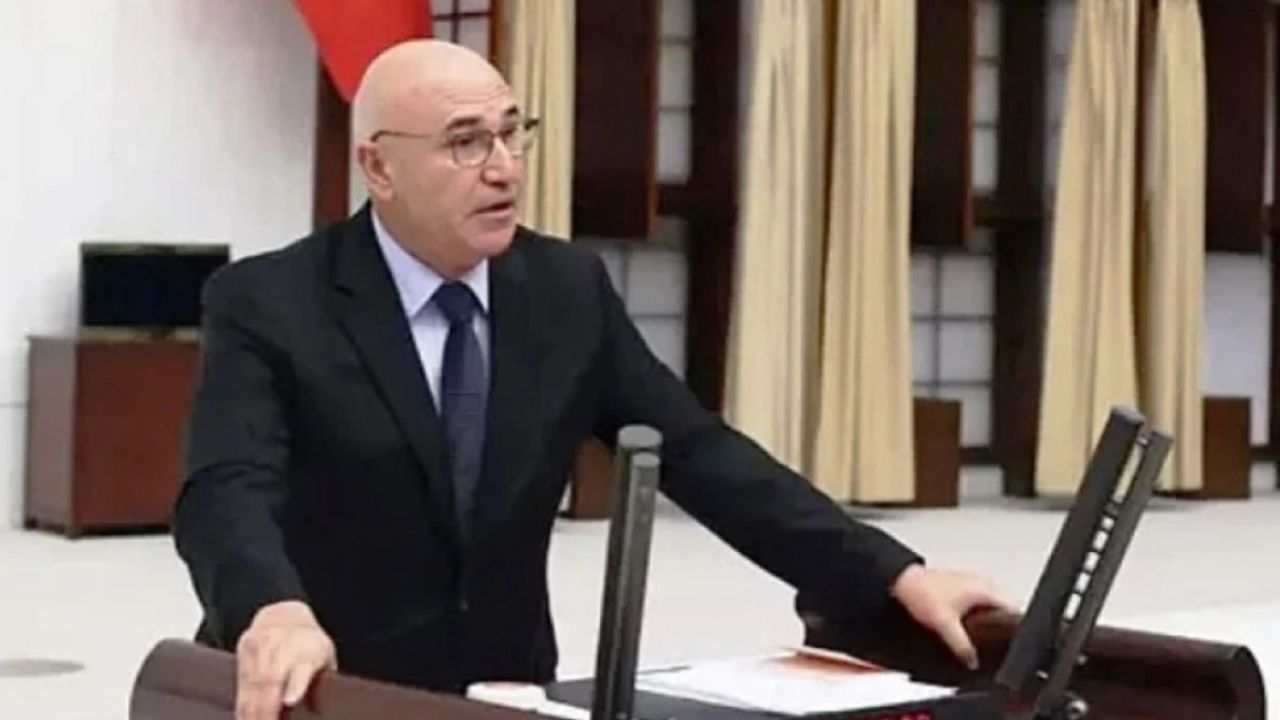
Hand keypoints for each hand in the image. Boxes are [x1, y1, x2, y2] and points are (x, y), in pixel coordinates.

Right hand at [235, 600, 336, 719]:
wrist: (284, 615)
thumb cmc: (309, 645)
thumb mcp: (325, 657)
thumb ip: (321, 681)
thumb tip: (317, 712)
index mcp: (309, 650)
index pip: (302, 668)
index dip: (296, 685)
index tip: (290, 701)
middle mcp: (284, 645)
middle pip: (272, 680)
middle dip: (267, 709)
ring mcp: (262, 645)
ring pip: (254, 683)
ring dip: (252, 710)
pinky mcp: (245, 649)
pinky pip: (242, 681)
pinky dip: (242, 703)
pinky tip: (244, 718)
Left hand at [889, 564, 1006, 669]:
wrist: (902, 581)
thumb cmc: (921, 592)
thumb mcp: (945, 625)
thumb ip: (962, 647)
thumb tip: (972, 661)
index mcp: (985, 589)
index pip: (1014, 609)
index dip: (1015, 628)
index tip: (1011, 641)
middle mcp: (982, 582)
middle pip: (1004, 608)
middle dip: (1002, 627)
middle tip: (997, 643)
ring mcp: (972, 582)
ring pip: (992, 605)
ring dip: (989, 620)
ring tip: (981, 635)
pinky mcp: (962, 585)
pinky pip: (979, 602)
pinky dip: (978, 614)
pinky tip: (967, 625)